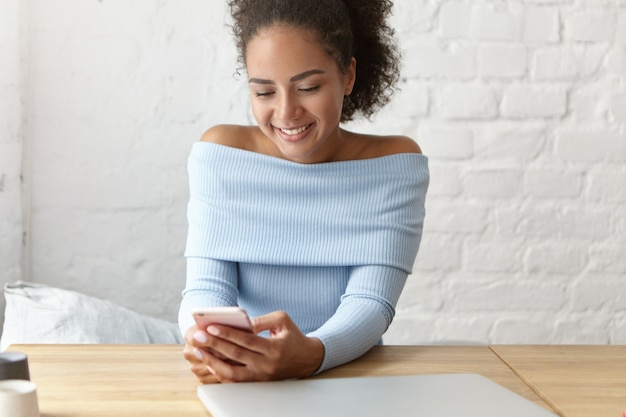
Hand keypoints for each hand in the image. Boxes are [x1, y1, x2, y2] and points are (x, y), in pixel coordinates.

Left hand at [183, 311, 323, 382]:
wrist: (307, 359)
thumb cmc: (292, 336)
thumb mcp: (282, 320)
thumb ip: (261, 320)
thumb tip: (239, 322)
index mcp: (274, 348)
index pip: (247, 341)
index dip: (228, 334)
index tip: (211, 327)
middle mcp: (266, 364)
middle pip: (236, 355)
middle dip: (214, 345)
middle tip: (198, 337)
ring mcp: (261, 376)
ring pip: (232, 373)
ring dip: (213, 362)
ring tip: (199, 351)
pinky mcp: (257, 382)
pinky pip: (235, 380)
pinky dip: (220, 373)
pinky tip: (209, 363)